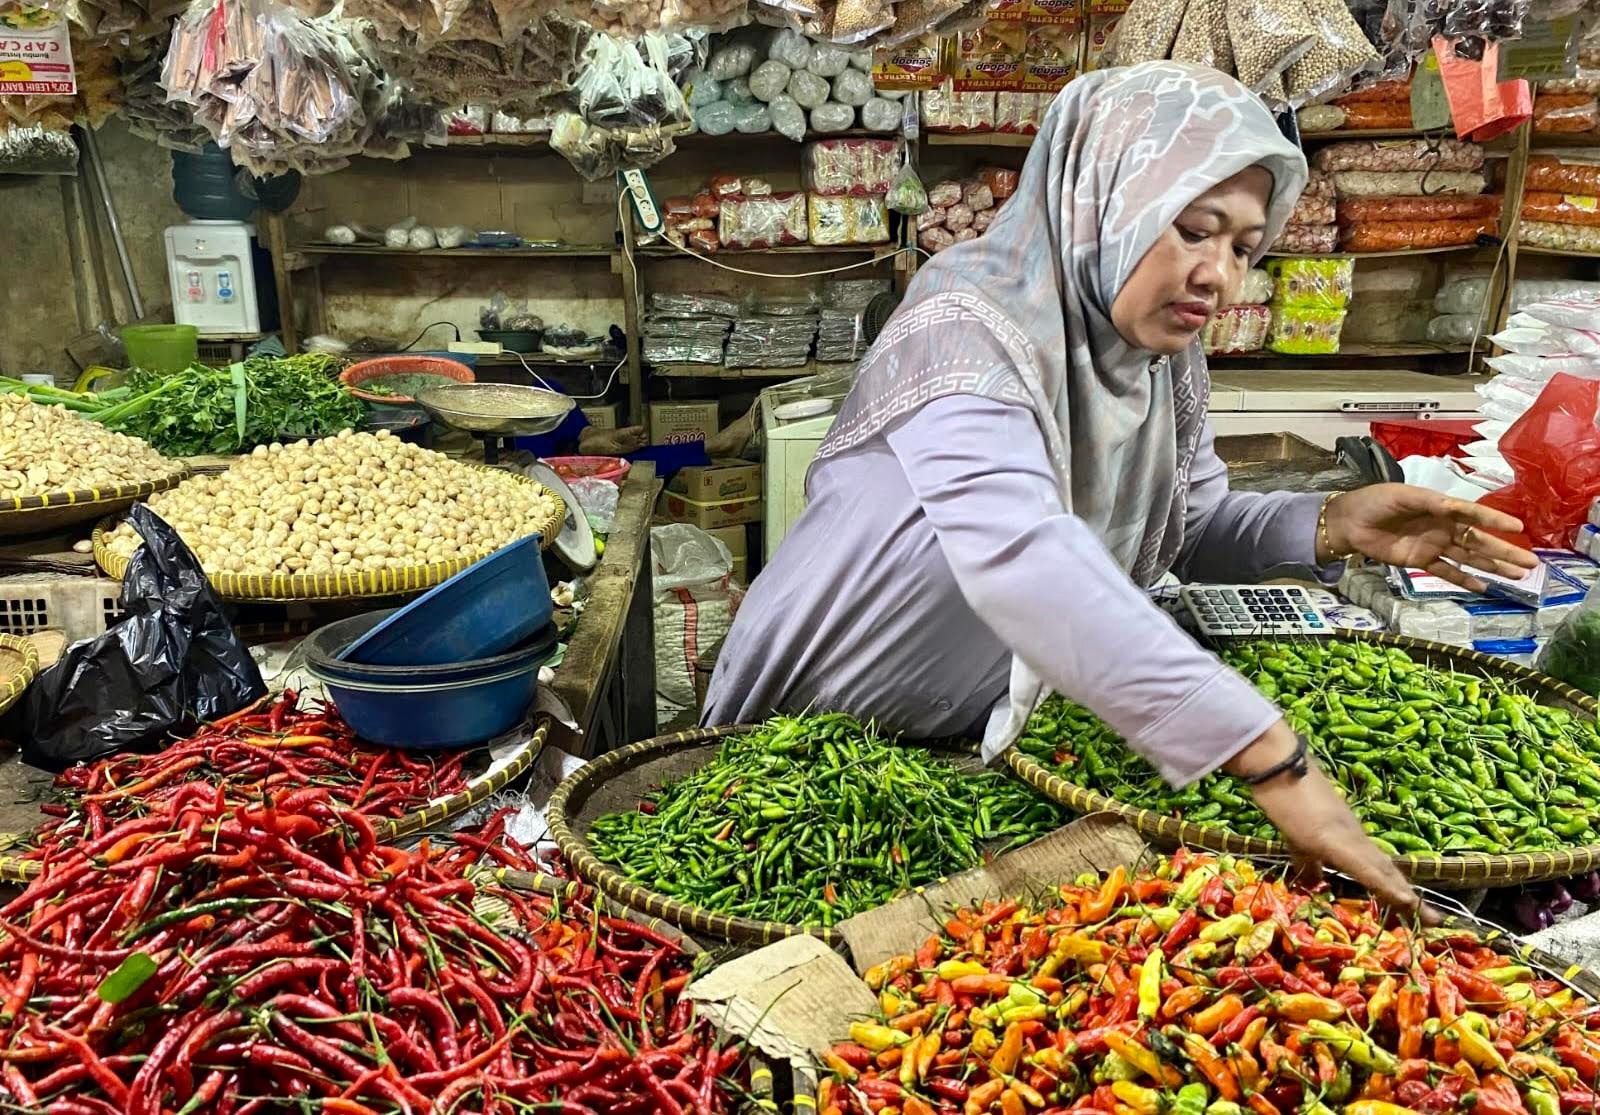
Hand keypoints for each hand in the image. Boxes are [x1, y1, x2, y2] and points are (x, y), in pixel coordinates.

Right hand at [1225, 724, 1437, 921]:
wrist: (1277, 764)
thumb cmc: (1284, 796)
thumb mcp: (1297, 838)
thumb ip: (1308, 862)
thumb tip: (1314, 885)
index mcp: (1348, 839)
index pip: (1377, 870)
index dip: (1395, 890)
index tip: (1416, 912)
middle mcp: (1356, 838)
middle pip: (1387, 873)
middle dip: (1409, 899)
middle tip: (1435, 921)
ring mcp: (1349, 837)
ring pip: (1383, 871)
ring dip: (1405, 895)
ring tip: (1429, 916)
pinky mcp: (1336, 838)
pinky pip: (1366, 867)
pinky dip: (1386, 885)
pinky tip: (1404, 899)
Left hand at [1322, 483, 1538, 592]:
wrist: (1349, 522)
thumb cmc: (1375, 502)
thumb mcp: (1402, 495)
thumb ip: (1429, 502)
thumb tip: (1455, 506)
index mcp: (1442, 508)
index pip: (1474, 515)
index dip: (1495, 520)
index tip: (1519, 527)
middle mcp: (1443, 528)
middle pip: (1479, 541)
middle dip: (1505, 551)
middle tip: (1531, 562)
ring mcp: (1434, 546)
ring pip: (1470, 558)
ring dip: (1493, 567)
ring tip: (1518, 575)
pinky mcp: (1420, 562)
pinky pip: (1446, 572)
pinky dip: (1464, 580)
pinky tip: (1484, 588)